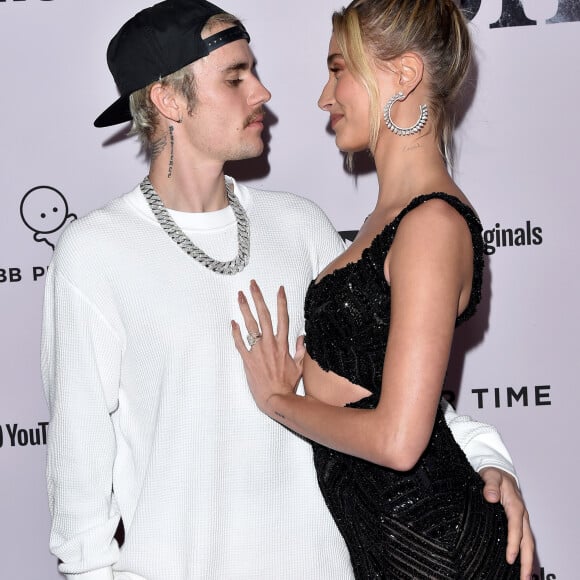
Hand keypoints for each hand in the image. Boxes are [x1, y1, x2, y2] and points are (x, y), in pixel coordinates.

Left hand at [232, 280, 304, 414]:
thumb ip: (301, 350)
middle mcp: (270, 343)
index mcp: (283, 344)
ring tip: (240, 296)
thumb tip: (302, 337)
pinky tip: (233, 322)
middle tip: (253, 285)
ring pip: (250, 325)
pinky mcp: (247, 359)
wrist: (276, 398)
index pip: (282, 317)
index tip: (279, 289)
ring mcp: (257, 350)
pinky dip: (235, 332)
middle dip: (258, 298)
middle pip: (263, 315)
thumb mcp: (299, 366)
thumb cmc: (287, 384)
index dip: (281, 302)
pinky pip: (239, 342)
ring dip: (244, 309)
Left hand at [479, 467, 533, 578]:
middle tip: (523, 577)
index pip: (515, 528)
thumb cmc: (494, 474)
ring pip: (527, 542)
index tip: (510, 558)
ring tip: (523, 577)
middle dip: (526, 560)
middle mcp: (520, 514)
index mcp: (515, 505)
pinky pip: (523, 539)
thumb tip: (492, 497)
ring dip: (527, 560)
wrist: (499, 471)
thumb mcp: (490, 475)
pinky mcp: (517, 522)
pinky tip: (518, 563)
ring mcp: (520, 519)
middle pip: (527, 541)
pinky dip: (523, 553)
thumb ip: (490, 485)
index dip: (514, 544)